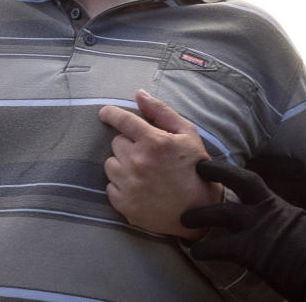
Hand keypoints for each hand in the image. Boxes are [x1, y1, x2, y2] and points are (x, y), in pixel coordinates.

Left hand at [98, 89, 221, 239]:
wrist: (201, 211)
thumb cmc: (196, 168)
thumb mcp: (187, 134)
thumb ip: (161, 111)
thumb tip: (139, 94)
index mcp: (154, 142)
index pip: (122, 120)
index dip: (111, 114)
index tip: (104, 113)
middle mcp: (138, 162)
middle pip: (116, 143)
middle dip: (129, 145)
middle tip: (146, 154)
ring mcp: (130, 185)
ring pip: (110, 164)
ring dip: (122, 165)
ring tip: (142, 172)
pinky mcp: (125, 205)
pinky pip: (110, 187)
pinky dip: (121, 186)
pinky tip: (139, 187)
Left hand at [182, 160, 305, 301]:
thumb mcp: (300, 226)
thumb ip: (282, 220)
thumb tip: (274, 223)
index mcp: (278, 204)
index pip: (251, 180)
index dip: (229, 171)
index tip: (211, 165)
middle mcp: (267, 210)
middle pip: (237, 182)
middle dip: (215, 172)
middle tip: (196, 171)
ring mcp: (259, 228)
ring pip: (221, 213)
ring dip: (200, 215)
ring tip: (183, 219)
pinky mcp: (252, 250)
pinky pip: (220, 246)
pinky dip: (205, 249)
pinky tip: (195, 252)